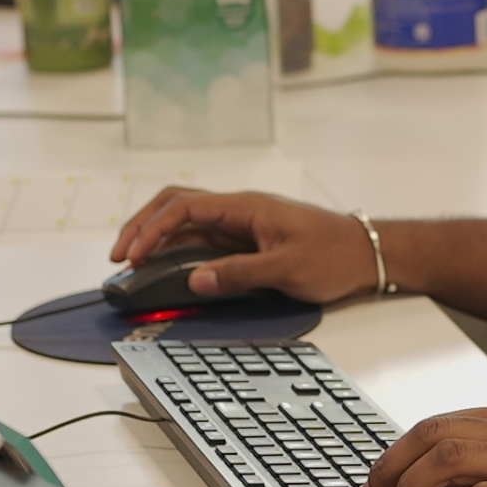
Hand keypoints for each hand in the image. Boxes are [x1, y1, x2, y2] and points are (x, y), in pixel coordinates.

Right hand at [110, 188, 376, 302]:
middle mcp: (240, 210)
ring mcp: (242, 224)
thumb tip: (195, 280)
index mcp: (246, 206)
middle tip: (119, 257)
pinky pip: (204, 238)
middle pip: (177, 206)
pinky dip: (178, 249)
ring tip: (133, 262)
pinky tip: (166, 266)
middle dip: (142, 226)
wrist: (368, 253)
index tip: (132, 256)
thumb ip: (239, 274)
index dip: (151, 229)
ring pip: (187, 222)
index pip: (184, 206)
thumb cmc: (335, 255)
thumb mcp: (287, 269)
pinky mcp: (248, 239)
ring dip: (157, 237)